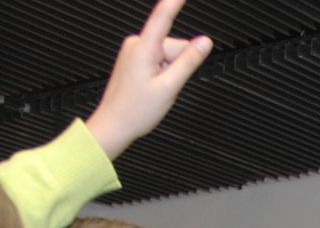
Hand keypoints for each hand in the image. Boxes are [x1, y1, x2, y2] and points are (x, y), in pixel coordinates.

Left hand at [84, 0, 213, 161]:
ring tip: (156, 90)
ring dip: (169, 72)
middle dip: (177, 65)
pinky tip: (151, 88)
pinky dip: (161, 73)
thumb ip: (189, 62)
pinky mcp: (133, 58)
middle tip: (165, 87)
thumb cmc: (136, 110)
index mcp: (144, 48)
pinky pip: (157, 60)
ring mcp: (133, 51)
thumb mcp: (169, 87)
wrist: (114, 125)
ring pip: (166, 54)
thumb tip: (205, 42)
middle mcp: (136, 44)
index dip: (175, 1)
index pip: (164, 16)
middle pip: (173, 46)